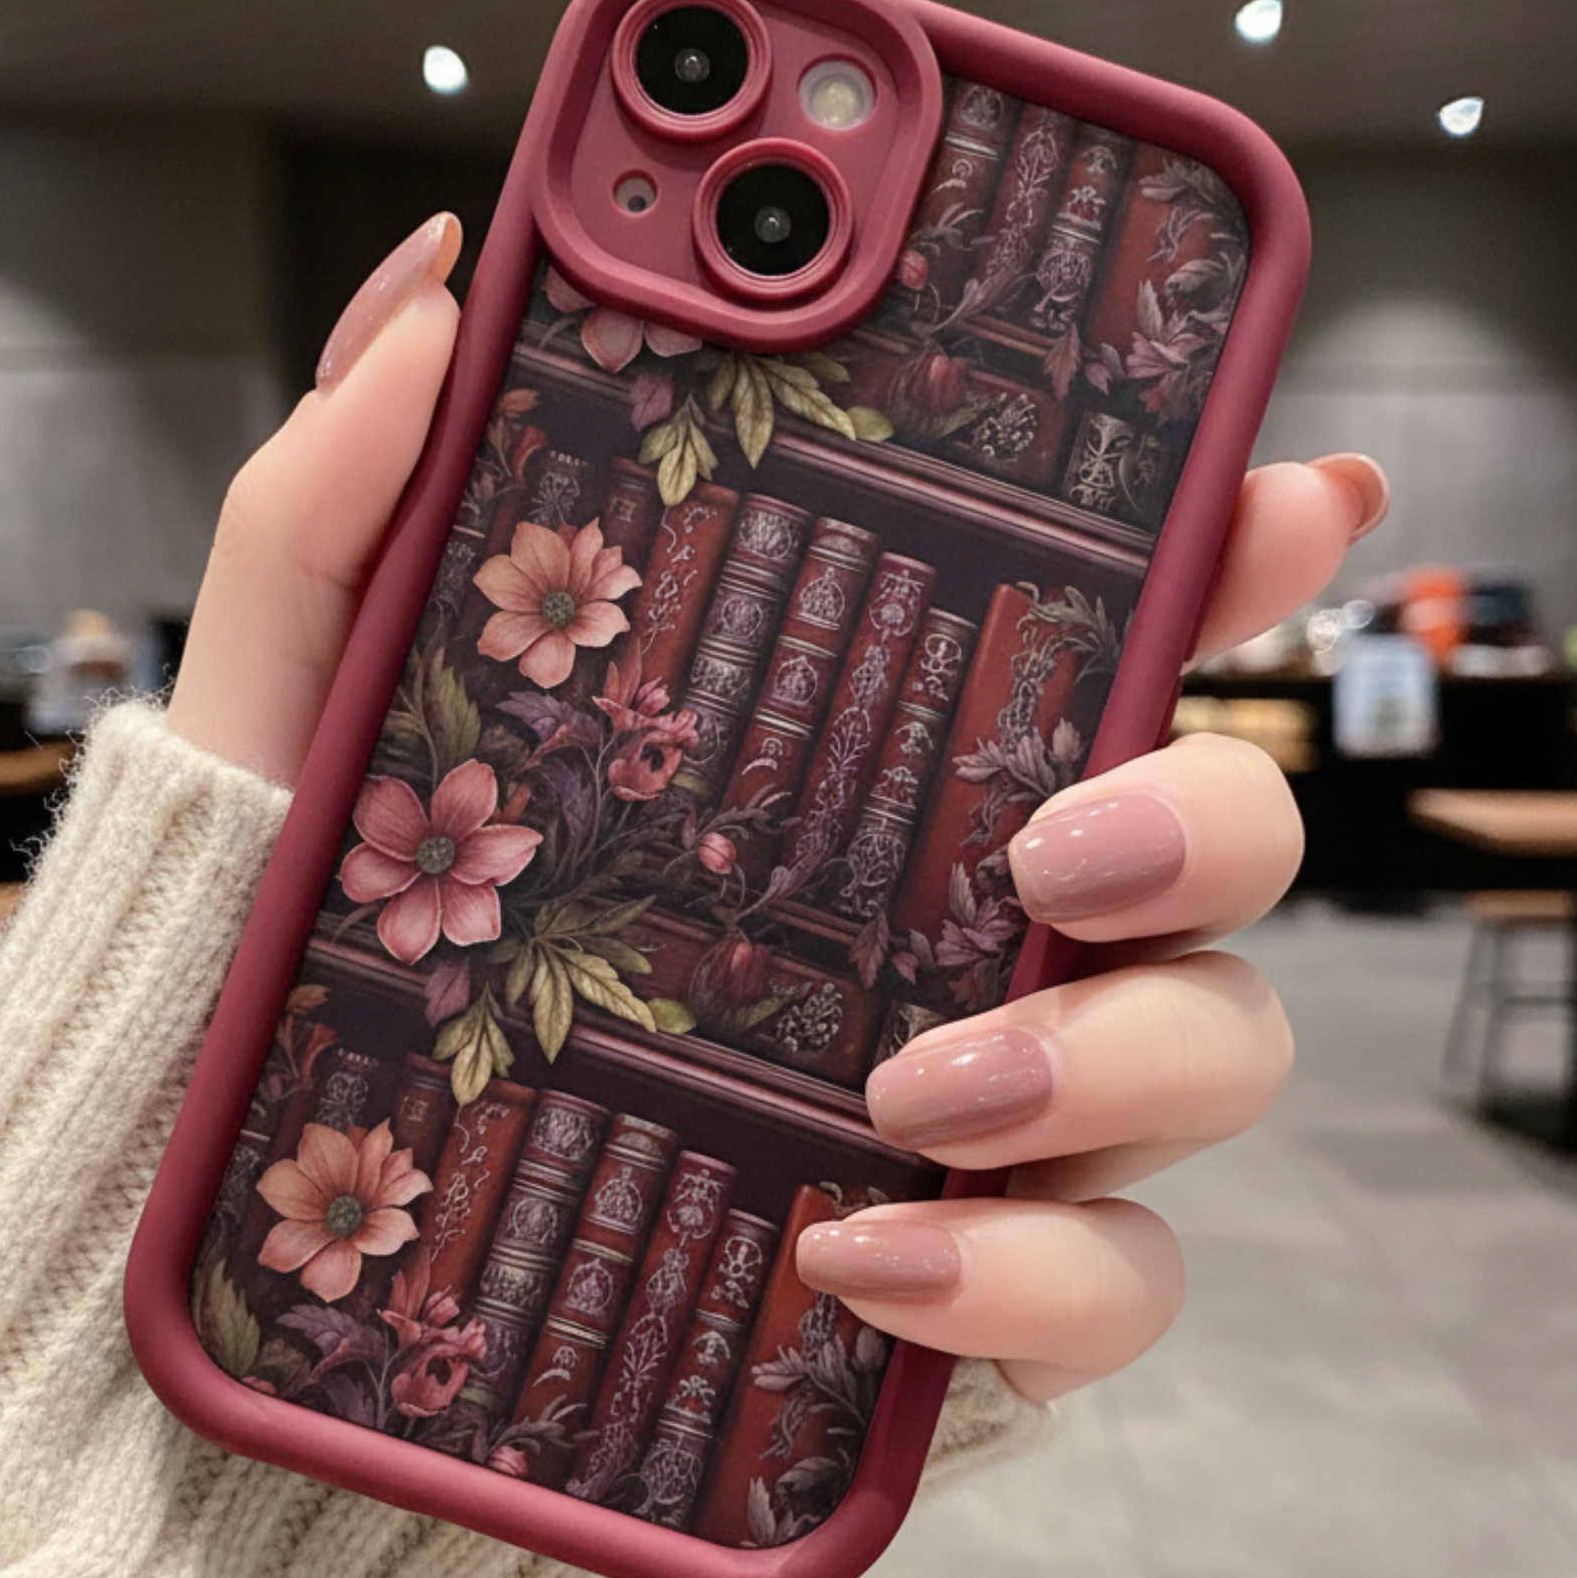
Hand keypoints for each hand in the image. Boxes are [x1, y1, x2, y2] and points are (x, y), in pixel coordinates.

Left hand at [167, 211, 1387, 1411]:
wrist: (292, 1294)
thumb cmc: (307, 987)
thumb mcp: (295, 732)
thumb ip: (342, 510)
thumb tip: (437, 284)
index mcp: (850, 763)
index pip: (1087, 628)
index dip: (1219, 547)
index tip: (1284, 489)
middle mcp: (963, 919)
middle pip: (1217, 828)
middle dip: (1204, 810)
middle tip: (1054, 840)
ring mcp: (991, 1111)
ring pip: (1216, 1048)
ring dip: (1114, 1056)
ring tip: (914, 1085)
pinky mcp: (970, 1292)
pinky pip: (1108, 1287)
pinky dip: (1027, 1276)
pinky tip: (865, 1251)